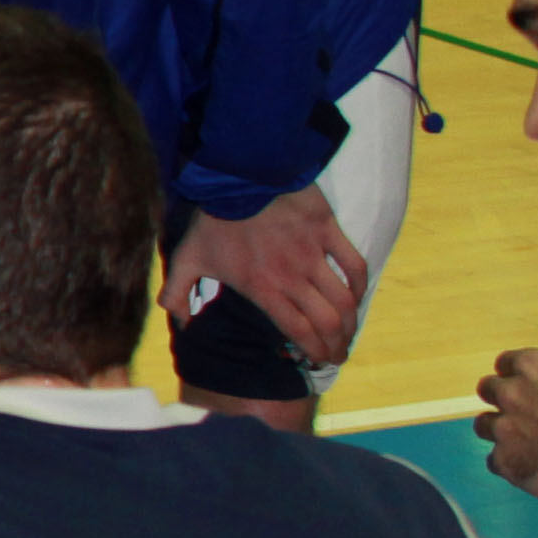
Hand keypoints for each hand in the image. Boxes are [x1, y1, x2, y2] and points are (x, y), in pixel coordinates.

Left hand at [163, 183, 365, 365]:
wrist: (238, 176)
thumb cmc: (213, 219)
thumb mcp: (187, 258)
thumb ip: (177, 294)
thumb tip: (182, 324)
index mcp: (263, 289)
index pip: (298, 331)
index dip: (313, 351)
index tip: (318, 361)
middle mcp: (293, 277)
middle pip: (327, 322)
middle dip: (336, 346)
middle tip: (338, 355)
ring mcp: (313, 254)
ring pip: (344, 299)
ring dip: (351, 321)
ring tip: (349, 333)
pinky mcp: (328, 230)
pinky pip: (354, 263)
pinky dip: (360, 284)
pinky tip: (357, 295)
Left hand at [471, 336, 537, 502]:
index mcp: (531, 365)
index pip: (505, 362)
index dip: (516, 376)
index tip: (526, 386)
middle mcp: (510, 392)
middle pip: (488, 389)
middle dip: (502, 400)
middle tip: (524, 414)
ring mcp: (503, 428)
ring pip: (484, 425)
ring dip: (500, 431)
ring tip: (527, 442)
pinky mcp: (502, 460)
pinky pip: (494, 460)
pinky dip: (508, 462)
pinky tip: (532, 465)